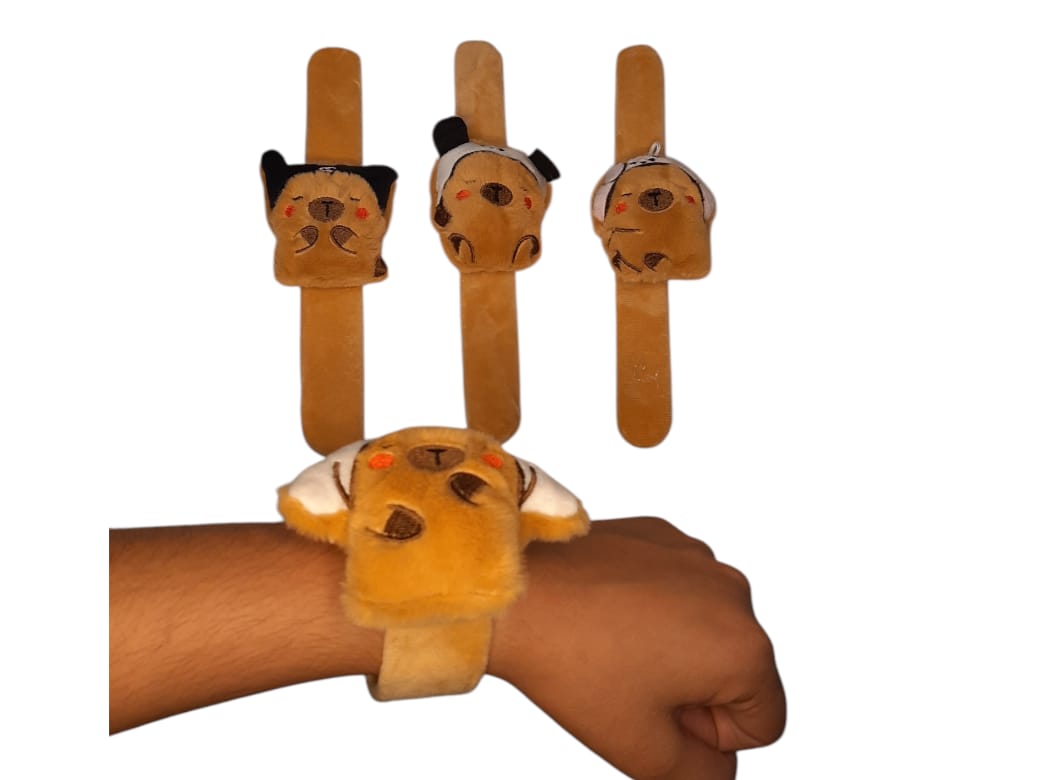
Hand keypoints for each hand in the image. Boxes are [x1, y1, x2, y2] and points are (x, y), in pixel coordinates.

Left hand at [489, 517, 784, 778]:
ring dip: (673, 648)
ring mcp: (697, 555)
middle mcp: (735, 591)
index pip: (761, 724)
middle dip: (691, 690)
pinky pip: (676, 590)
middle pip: (736, 672)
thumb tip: (718, 764)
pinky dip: (652, 606)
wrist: (510, 591)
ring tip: (610, 643)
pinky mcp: (662, 534)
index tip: (650, 708)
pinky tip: (603, 609)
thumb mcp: (643, 751)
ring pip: (705, 629)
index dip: (706, 735)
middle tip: (626, 679)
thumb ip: (703, 777)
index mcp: (746, 647)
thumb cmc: (573, 667)